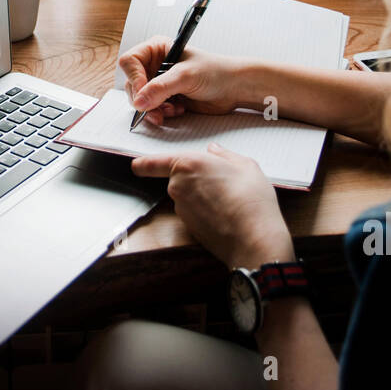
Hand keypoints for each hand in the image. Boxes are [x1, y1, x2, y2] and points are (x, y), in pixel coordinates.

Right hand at [119, 35, 252, 127]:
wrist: (234, 88)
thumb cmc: (215, 72)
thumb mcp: (186, 76)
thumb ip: (160, 88)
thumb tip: (139, 101)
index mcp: (156, 49)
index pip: (130, 62)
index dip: (134, 78)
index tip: (143, 93)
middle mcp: (154, 64)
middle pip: (131, 83)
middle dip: (144, 99)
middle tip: (157, 108)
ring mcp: (159, 82)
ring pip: (140, 99)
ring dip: (153, 109)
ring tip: (171, 110)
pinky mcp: (165, 97)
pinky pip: (151, 109)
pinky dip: (161, 113)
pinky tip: (177, 110)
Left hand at [131, 143, 294, 267]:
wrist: (253, 238)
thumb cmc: (251, 200)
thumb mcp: (245, 165)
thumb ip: (225, 155)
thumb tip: (215, 151)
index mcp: (187, 164)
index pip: (153, 163)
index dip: (143, 164)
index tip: (137, 165)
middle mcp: (177, 186)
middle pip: (178, 179)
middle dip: (194, 180)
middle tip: (222, 182)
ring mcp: (181, 209)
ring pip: (187, 197)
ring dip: (201, 197)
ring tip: (230, 199)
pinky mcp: (188, 228)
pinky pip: (194, 213)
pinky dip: (205, 213)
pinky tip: (226, 214)